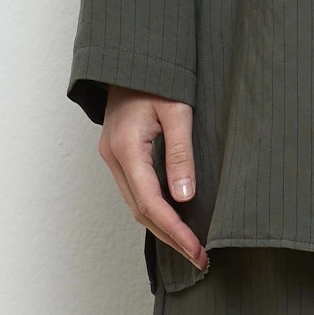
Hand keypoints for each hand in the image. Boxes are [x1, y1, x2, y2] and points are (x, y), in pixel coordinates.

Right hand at [98, 88, 208, 271]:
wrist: (132, 57)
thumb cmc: (157, 78)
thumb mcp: (177, 111)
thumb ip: (181, 154)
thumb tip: (185, 197)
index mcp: (126, 149)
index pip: (151, 203)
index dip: (175, 231)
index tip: (198, 249)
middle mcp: (114, 158)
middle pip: (141, 212)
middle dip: (171, 238)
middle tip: (200, 257)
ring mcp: (113, 158)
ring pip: (136, 205)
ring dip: (162, 228)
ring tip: (191, 246)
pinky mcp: (119, 155)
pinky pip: (136, 192)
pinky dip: (155, 211)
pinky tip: (175, 219)